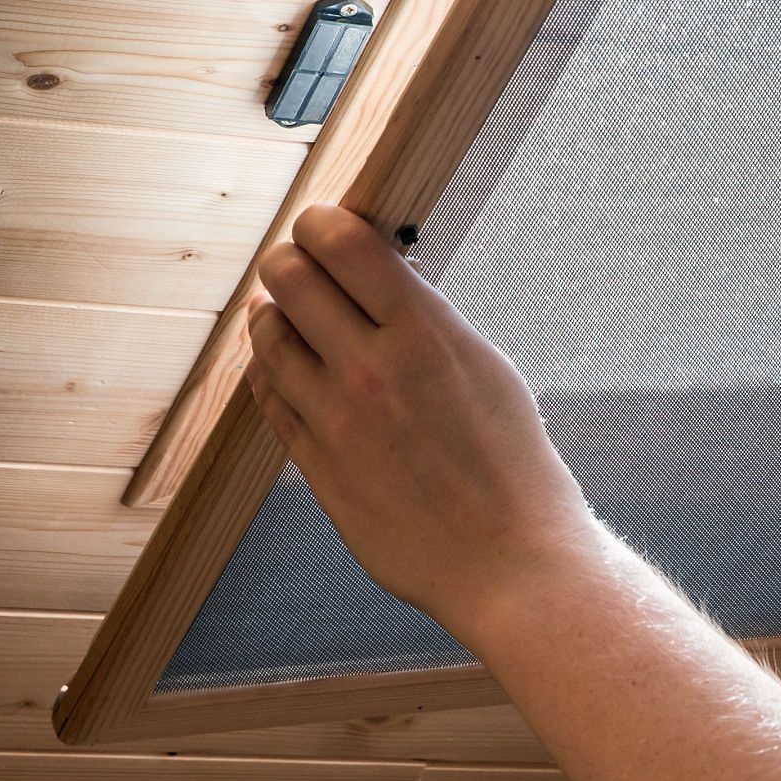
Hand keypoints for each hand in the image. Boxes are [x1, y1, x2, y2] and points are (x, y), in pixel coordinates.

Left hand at [243, 205, 597, 638]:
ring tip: (293, 316)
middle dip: (290, 260)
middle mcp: (371, 369)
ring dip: (275, 315)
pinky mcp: (315, 463)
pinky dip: (272, 370)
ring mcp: (335, 419)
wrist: (508, 559)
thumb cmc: (513, 463)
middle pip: (288, 277)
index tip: (326, 224)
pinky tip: (288, 367)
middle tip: (305, 266)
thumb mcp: (488, 369)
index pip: (341, 242)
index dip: (322, 221)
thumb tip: (379, 277)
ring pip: (266, 335)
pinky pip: (268, 396)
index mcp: (426, 334)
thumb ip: (427, 321)